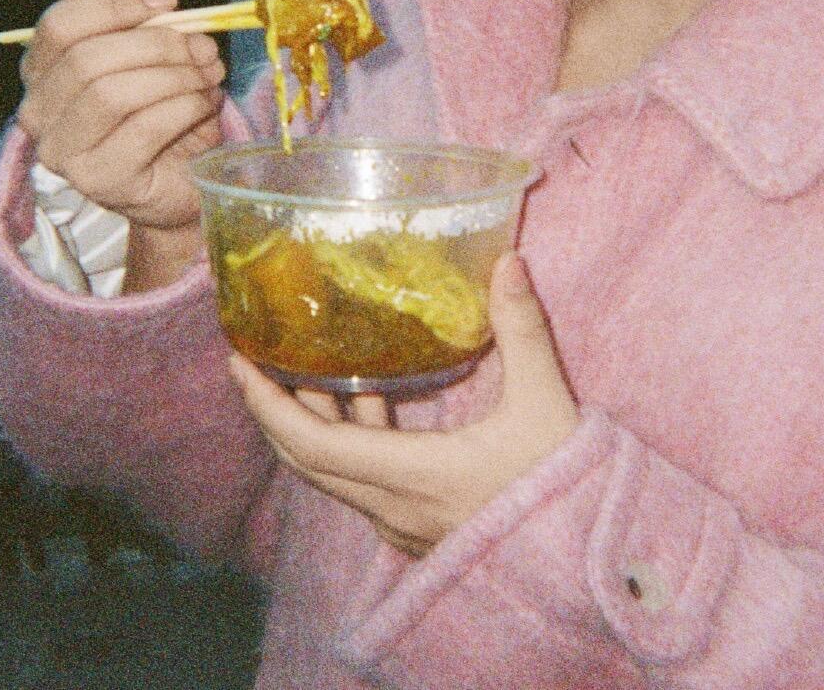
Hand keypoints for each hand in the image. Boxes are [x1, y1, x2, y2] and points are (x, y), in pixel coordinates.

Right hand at [14, 0, 226, 239]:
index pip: (59, 26)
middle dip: (156, 45)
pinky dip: (184, 107)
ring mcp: (64, 153)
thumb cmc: (161, 109)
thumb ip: (109, 7)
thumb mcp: (140, 50)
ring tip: (207, 76)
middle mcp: (39, 114)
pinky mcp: (100, 181)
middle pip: (87, 59)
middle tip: (202, 46)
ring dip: (174, 76)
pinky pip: (144, 129)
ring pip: (113, 94)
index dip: (115, 4)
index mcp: (42, 73)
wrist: (185, 179)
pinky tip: (204, 105)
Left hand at [228, 254, 579, 556]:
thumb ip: (523, 331)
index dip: (269, 403)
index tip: (240, 362)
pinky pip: (360, 480)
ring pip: (333, 472)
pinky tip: (367, 399)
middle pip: (306, 459)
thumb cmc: (564, 487)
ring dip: (310, 423)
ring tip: (299, 368)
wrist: (584, 560)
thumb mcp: (545, 403)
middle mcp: (393, 505)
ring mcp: (402, 521)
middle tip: (253, 359)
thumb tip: (508, 262)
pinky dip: (347, 440)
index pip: (312, 443)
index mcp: (411, 475)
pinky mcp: (417, 524)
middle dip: (273, 409)